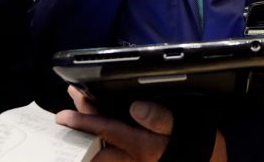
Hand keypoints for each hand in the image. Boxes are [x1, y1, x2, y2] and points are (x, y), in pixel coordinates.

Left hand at [56, 86, 227, 161]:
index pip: (107, 129)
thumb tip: (136, 107)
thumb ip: (161, 118)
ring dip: (86, 136)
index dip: (85, 120)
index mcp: (141, 145)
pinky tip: (94, 135)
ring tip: (74, 120)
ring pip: (100, 151)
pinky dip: (99, 144)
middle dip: (80, 128)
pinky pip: (110, 156)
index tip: (65, 114)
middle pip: (96, 143)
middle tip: (64, 114)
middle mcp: (131, 158)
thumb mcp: (185, 128)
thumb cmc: (199, 147)